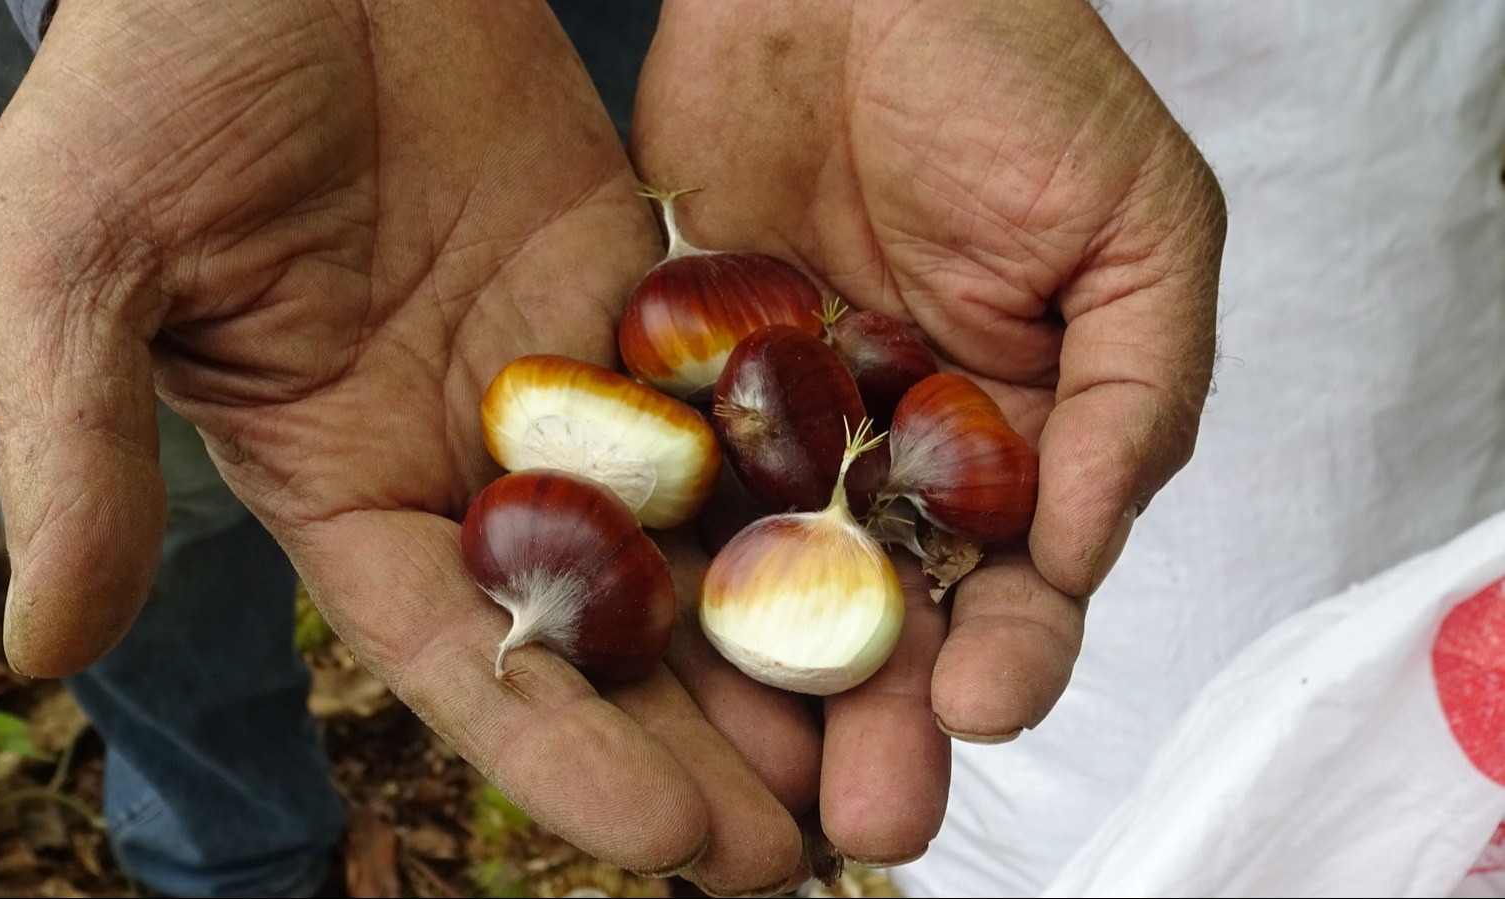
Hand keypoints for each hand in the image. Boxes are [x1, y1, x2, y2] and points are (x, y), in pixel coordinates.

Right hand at [0, 0, 808, 890]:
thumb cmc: (155, 63)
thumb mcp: (76, 254)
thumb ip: (74, 447)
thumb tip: (44, 648)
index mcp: (335, 478)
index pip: (458, 656)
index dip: (565, 759)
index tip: (675, 849)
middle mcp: (459, 446)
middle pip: (598, 629)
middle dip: (701, 738)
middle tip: (813, 840)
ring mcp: (559, 367)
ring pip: (684, 530)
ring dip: (776, 630)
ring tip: (881, 728)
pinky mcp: (632, 278)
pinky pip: (731, 391)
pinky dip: (801, 467)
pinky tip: (895, 540)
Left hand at [632, 0, 1225, 862]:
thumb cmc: (1020, 78)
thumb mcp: (1133, 229)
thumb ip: (1129, 395)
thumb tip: (1074, 558)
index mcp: (1007, 436)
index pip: (1013, 581)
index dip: (1009, 652)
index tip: (984, 709)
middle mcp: (885, 454)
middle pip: (879, 613)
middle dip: (877, 717)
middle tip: (863, 821)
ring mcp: (771, 426)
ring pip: (761, 579)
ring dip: (757, 686)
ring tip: (743, 786)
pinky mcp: (669, 378)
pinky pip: (660, 480)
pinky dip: (650, 559)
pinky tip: (634, 638)